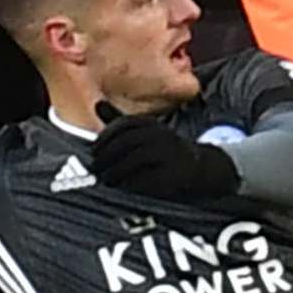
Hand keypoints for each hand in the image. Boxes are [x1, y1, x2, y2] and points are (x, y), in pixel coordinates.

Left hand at [91, 102, 238, 199]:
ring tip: (105, 180)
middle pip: (128, 142)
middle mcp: (162, 135)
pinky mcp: (176, 173)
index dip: (106, 137)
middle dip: (108, 156)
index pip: (125, 124)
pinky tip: (123, 189)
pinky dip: (133, 184)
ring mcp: (171, 154)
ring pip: (137, 159)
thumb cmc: (162, 150)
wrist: (199, 168)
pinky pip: (151, 178)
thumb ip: (119, 122)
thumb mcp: (143, 132)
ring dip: (117, 171)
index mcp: (152, 125)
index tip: (94, 150)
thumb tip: (97, 104)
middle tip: (95, 168)